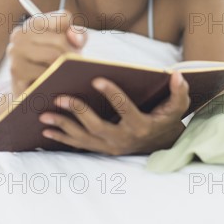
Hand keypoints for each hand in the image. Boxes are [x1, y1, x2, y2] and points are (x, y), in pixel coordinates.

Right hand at [7, 10, 87, 98]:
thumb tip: (76, 38)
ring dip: (65, 69)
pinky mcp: (17, 71)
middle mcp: (21, 34)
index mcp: (34, 23)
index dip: (75, 34)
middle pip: (61, 40)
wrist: (29, 89)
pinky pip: (46, 75)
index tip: (75, 46)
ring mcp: (16, 52)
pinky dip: (54, 81)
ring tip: (65, 74)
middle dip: (73, 56)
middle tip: (76, 66)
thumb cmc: (50, 64)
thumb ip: (77, 36)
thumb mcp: (66, 45)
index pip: (64, 19)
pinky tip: (54, 83)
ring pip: (54, 57)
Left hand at [39, 71, 190, 154]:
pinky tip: (47, 129)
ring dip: (63, 126)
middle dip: (78, 112)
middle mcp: (124, 139)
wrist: (162, 144)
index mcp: (141, 125)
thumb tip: (177, 75)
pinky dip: (62, 138)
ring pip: (83, 138)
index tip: (97, 79)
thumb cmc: (167, 119)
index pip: (125, 109)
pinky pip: (80, 145)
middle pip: (97, 126)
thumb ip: (179, 91)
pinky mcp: (102, 149)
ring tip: (44, 114)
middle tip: (60, 97)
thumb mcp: (177, 107)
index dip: (112, 94)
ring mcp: (111, 146)